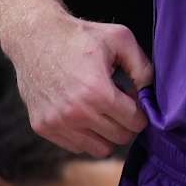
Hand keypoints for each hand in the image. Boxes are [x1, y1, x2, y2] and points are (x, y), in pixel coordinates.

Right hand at [6, 2, 151, 155]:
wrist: (35, 37)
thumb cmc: (80, 36)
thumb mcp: (120, 39)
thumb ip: (143, 68)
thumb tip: (150, 94)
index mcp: (97, 92)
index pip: (135, 122)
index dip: (141, 111)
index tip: (133, 98)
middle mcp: (75, 113)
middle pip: (120, 138)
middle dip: (127, 122)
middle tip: (120, 103)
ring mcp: (57, 123)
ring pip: (100, 149)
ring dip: (108, 133)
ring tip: (103, 110)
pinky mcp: (43, 127)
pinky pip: (77, 147)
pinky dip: (86, 135)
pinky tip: (85, 113)